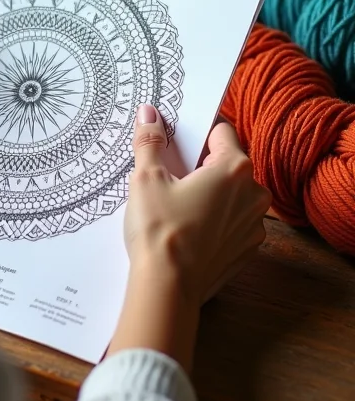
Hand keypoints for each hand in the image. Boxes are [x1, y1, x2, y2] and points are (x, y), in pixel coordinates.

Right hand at [106, 104, 270, 372]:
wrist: (167, 287)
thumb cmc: (159, 229)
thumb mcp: (146, 178)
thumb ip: (150, 141)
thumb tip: (149, 113)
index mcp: (234, 169)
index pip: (221, 131)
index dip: (197, 132)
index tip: (176, 140)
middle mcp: (253, 194)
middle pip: (228, 162)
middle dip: (201, 163)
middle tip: (169, 172)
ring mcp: (253, 224)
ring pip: (231, 193)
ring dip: (209, 191)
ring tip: (175, 202)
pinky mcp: (246, 249)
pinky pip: (231, 220)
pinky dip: (213, 217)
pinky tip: (186, 226)